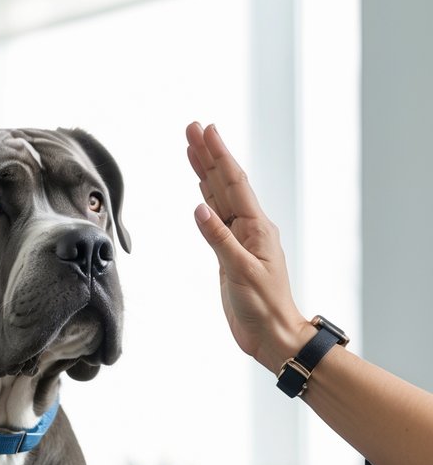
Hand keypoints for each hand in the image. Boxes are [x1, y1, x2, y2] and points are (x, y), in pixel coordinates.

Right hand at [185, 122, 313, 372]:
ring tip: (192, 148)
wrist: (272, 336)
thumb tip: (198, 209)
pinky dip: (206, 199)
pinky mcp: (229, 255)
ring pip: (219, 198)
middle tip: (192, 128)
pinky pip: (216, 219)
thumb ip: (219, 240)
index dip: (219, 155)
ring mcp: (239, 240)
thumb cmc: (264, 308)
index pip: (234, 184)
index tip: (206, 130)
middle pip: (225, 184)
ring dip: (205, 173)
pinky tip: (200, 188)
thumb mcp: (241, 273)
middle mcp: (248, 229)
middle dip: (208, 155)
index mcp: (256, 229)